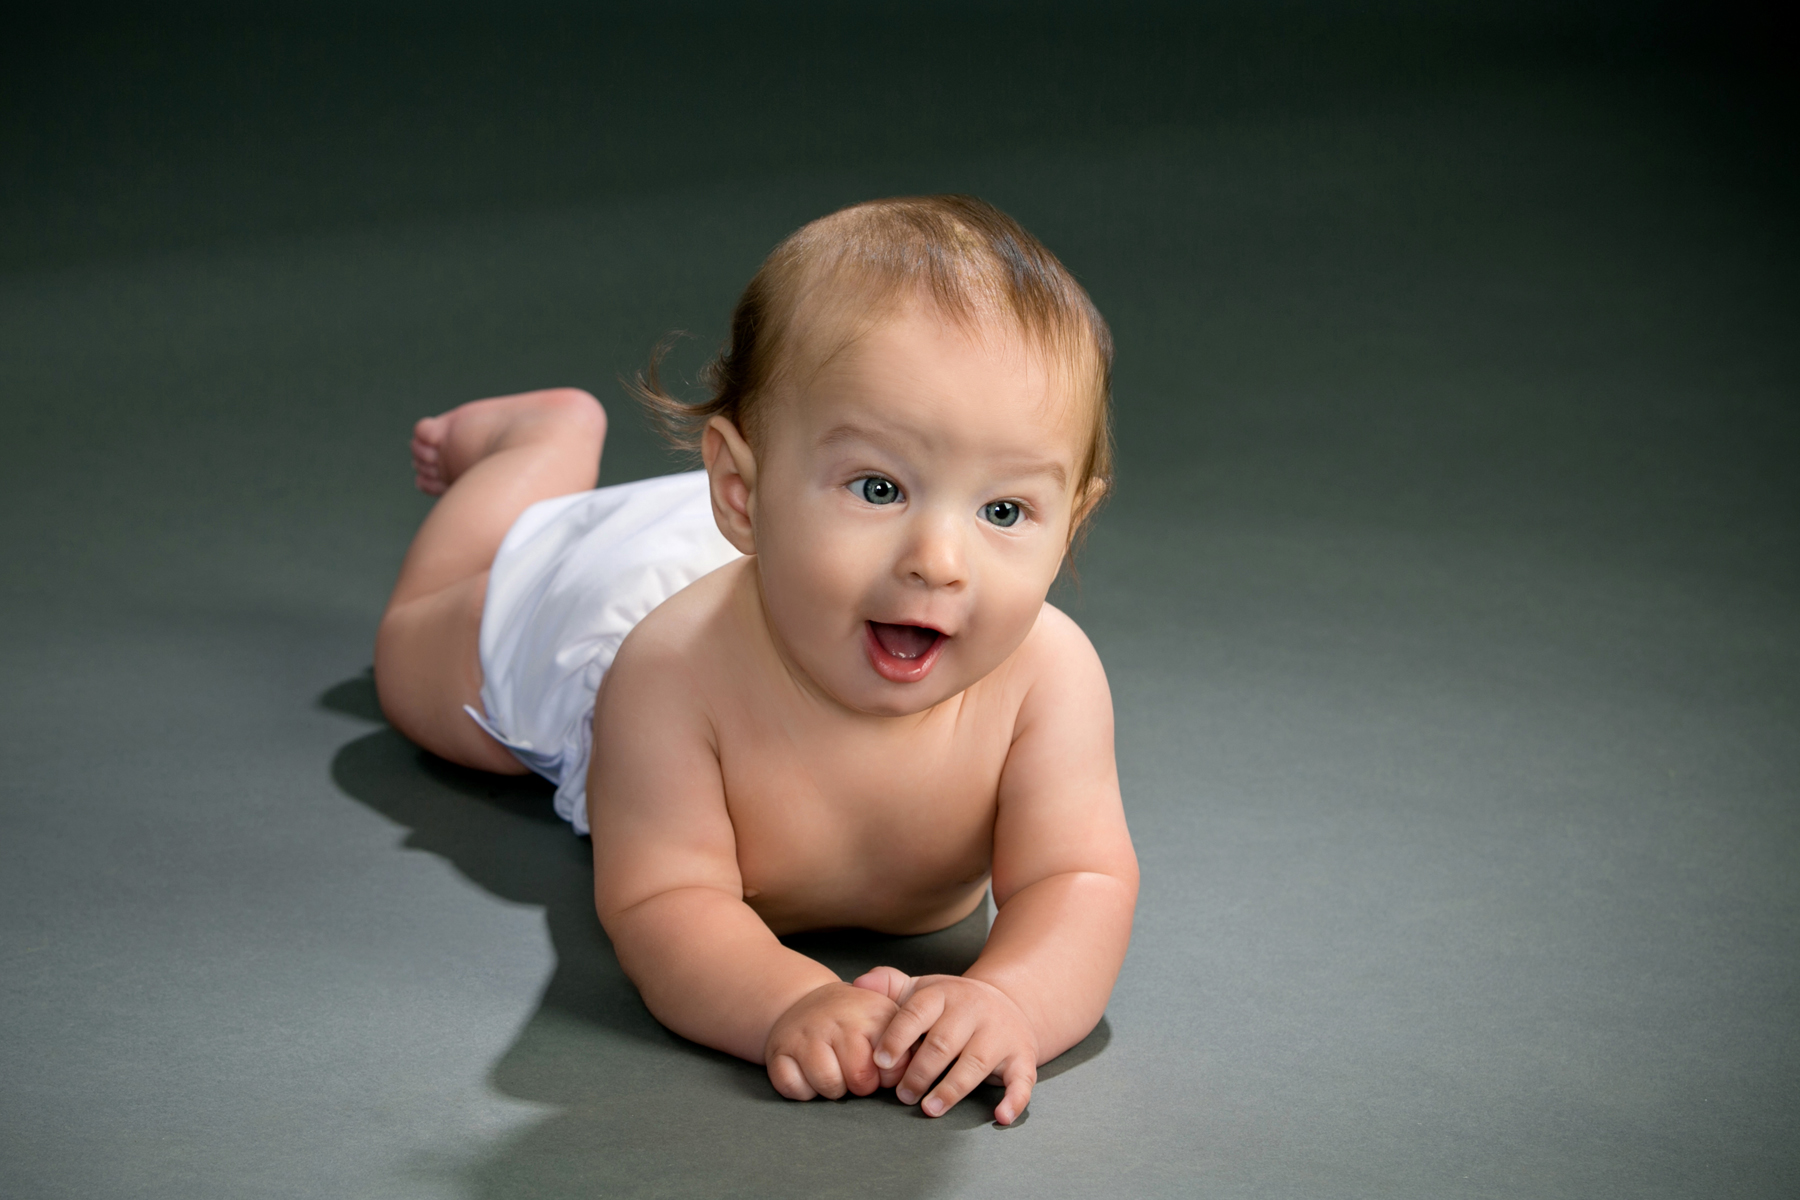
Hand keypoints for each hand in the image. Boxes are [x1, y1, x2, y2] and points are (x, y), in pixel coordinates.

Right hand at [764, 981, 899, 1100]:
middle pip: (859, 1078)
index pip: (892, 1065)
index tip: (880, 1066)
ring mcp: (805, 1033)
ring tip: (833, 1070)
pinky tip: (808, 1073)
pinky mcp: (778, 1050)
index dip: (888, 1076)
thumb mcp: (887, 1017)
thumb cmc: (855, 1020)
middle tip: (853, 1070)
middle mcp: (837, 1019)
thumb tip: (918, 1066)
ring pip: (828, 1085)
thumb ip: (910, 1041)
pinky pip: (794, 1088)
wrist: (806, 1001)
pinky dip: (803, 1091)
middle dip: (860, 1085)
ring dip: (832, 1089)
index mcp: (871, 1012)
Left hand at [853, 967, 1039, 1124]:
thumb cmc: (953, 1004)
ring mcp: (1000, 1033)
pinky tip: (999, 1117)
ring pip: (975, 1063)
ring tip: (929, 1108)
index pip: (917, 1013)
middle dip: (919, 1072)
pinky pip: (1022, 1079)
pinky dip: (1013, 1099)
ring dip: (950, 1090)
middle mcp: (974, 1010)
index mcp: (945, 994)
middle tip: (902, 1095)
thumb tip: (858, 984)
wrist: (1009, 1002)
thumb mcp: (923, 989)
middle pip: (943, 1043)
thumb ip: (889, 986)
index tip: (880, 1062)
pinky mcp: (1022, 1055)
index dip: (897, 1037)